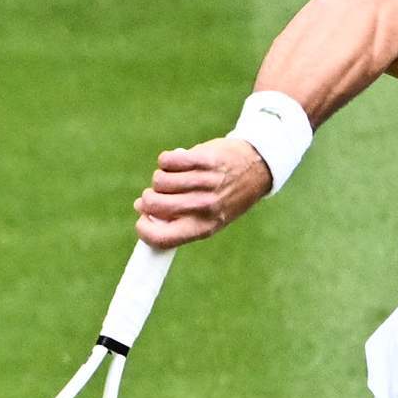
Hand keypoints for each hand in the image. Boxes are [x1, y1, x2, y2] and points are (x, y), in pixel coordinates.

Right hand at [133, 134, 272, 247]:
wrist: (257, 167)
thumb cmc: (227, 196)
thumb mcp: (209, 218)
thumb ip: (177, 218)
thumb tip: (141, 208)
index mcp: (204, 228)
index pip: (161, 238)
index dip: (143, 229)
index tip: (142, 219)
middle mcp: (204, 207)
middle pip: (154, 204)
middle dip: (148, 199)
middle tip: (156, 195)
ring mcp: (204, 182)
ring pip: (159, 181)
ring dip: (160, 178)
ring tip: (174, 178)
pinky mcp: (203, 159)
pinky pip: (167, 161)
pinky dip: (167, 161)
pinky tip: (177, 163)